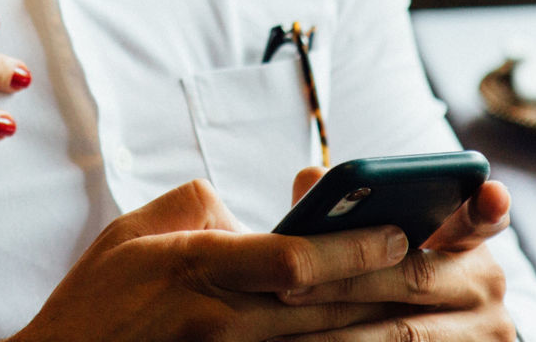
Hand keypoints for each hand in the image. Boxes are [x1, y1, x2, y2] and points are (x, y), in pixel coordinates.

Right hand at [6, 180, 409, 341]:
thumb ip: (200, 206)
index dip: (352, 247)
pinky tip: (369, 338)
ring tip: (424, 308)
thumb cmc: (96, 295)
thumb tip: (252, 208)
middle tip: (440, 267)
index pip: (293, 259)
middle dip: (386, 286)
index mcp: (197, 264)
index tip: (398, 230)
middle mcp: (220, 317)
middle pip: (323, 305)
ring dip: (375, 326)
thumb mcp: (135, 228)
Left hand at [274, 167, 515, 341]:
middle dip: (345, 282)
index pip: (485, 215)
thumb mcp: (374, 240)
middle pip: (414, 277)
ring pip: (403, 333)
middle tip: (285, 288)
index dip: (488, 206)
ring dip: (337, 333)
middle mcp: (486, 283)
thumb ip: (347, 207)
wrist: (404, 333)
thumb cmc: (378, 274)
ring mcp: (483, 332)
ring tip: (282, 332)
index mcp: (468, 238)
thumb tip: (313, 180)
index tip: (489, 194)